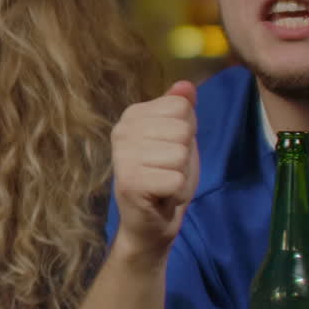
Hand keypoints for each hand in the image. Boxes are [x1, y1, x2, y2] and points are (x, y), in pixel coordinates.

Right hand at [110, 81, 198, 259]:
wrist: (149, 223)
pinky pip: (176, 179)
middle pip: (182, 130)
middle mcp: (121, 131)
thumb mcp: (179, 139)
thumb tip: (187, 85)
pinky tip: (161, 197)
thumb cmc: (165, 178)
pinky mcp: (131, 182)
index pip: (180, 107)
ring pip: (180, 155)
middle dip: (184, 156)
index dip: (186, 133)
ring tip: (163, 184)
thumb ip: (182, 111)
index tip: (168, 151)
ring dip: (180, 175)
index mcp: (132, 116)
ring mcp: (123, 156)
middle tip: (166, 171)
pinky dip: (177, 193)